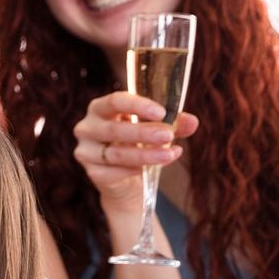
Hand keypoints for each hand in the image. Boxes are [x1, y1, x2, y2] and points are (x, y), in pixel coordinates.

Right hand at [70, 89, 198, 214]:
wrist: (123, 178)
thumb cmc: (138, 143)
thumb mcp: (157, 129)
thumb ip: (174, 123)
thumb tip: (192, 121)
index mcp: (101, 108)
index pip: (115, 101)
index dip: (138, 106)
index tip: (162, 113)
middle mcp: (87, 127)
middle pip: (114, 129)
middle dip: (144, 133)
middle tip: (168, 135)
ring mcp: (86, 151)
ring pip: (117, 153)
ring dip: (145, 155)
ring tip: (169, 154)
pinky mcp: (92, 173)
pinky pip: (115, 172)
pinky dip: (135, 170)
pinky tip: (149, 169)